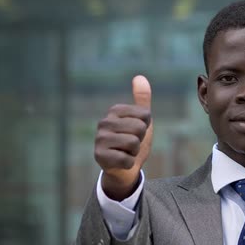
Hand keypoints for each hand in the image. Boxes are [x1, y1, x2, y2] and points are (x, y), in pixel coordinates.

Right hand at [94, 75, 153, 200]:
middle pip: (140, 128)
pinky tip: (120, 162)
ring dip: (134, 152)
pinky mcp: (99, 156)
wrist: (124, 168)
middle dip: (140, 140)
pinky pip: (127, 159)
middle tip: (131, 144)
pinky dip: (129, 163)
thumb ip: (142, 99)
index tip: (136, 132)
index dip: (146, 127)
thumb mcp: (142, 120)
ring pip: (134, 143)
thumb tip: (140, 77)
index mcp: (114, 110)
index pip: (145, 115)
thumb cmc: (133, 141)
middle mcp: (104, 122)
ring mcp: (99, 139)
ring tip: (125, 152)